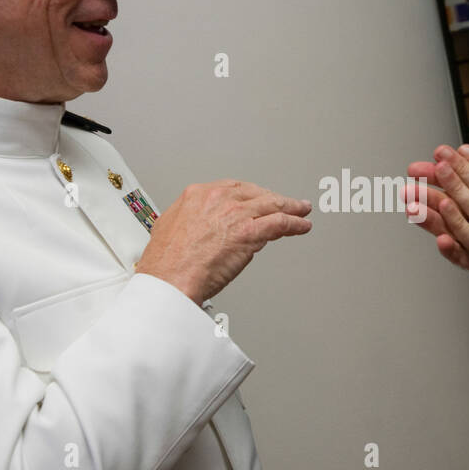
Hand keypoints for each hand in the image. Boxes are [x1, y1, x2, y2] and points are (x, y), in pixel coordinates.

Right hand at [136, 179, 311, 304]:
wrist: (169, 280)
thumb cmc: (166, 264)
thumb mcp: (170, 228)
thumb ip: (189, 222)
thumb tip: (197, 227)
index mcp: (198, 195)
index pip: (234, 189)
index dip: (251, 196)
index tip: (258, 200)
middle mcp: (218, 199)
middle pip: (256, 194)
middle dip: (273, 199)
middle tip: (286, 203)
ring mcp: (235, 214)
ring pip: (272, 205)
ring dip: (291, 208)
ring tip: (302, 211)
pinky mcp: (249, 232)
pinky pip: (280, 223)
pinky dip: (295, 223)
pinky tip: (302, 226)